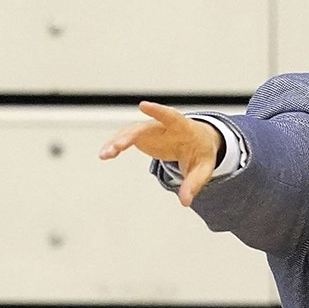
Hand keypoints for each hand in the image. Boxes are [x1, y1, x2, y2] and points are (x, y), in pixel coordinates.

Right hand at [99, 101, 222, 206]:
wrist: (197, 143)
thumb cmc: (201, 151)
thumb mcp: (204, 167)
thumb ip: (194, 183)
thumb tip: (185, 201)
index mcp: (183, 128)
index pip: (170, 116)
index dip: (158, 111)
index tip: (143, 105)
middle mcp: (163, 126)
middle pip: (145, 128)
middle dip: (131, 135)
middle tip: (119, 145)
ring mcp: (150, 130)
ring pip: (131, 133)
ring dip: (118, 142)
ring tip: (106, 155)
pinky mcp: (142, 137)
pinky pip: (126, 139)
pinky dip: (115, 146)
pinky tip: (105, 155)